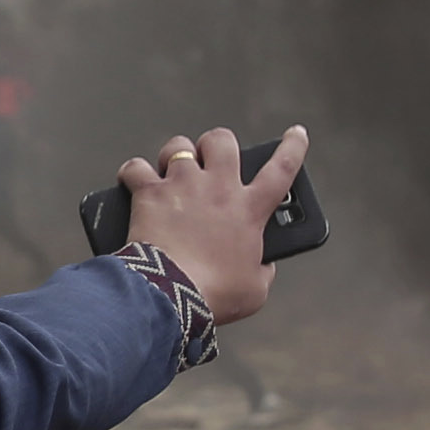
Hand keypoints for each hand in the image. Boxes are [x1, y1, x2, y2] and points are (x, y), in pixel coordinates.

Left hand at [119, 126, 312, 322]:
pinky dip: (133, 172)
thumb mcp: (255, 290)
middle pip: (222, 141)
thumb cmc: (213, 295)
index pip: (282, 168)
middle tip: (212, 158)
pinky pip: (136, 167)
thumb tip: (263, 265)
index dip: (292, 148)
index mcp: (249, 210)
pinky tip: (133, 180)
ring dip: (176, 154)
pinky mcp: (150, 193)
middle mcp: (218, 188)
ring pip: (179, 146)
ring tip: (170, 170)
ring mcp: (183, 186)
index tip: (296, 134)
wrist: (170, 295)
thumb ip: (263, 271)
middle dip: (218, 144)